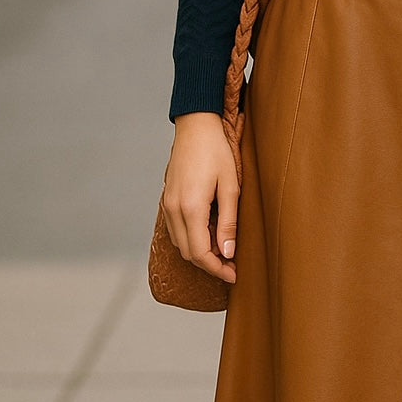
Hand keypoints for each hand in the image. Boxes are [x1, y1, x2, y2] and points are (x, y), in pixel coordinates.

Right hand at [161, 112, 239, 284]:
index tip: (234, 275)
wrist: (195, 126)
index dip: (217, 269)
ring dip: (200, 253)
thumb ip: (229, 222)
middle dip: (210, 265)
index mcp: (190, 208)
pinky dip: (191, 239)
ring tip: (224, 253)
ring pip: (180, 243)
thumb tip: (228, 252)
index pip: (200, 253)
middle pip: (188, 253)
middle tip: (233, 267)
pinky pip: (176, 230)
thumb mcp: (231, 187)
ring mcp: (166, 205)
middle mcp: (173, 209)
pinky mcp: (166, 199)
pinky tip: (210, 235)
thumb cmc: (217, 152)